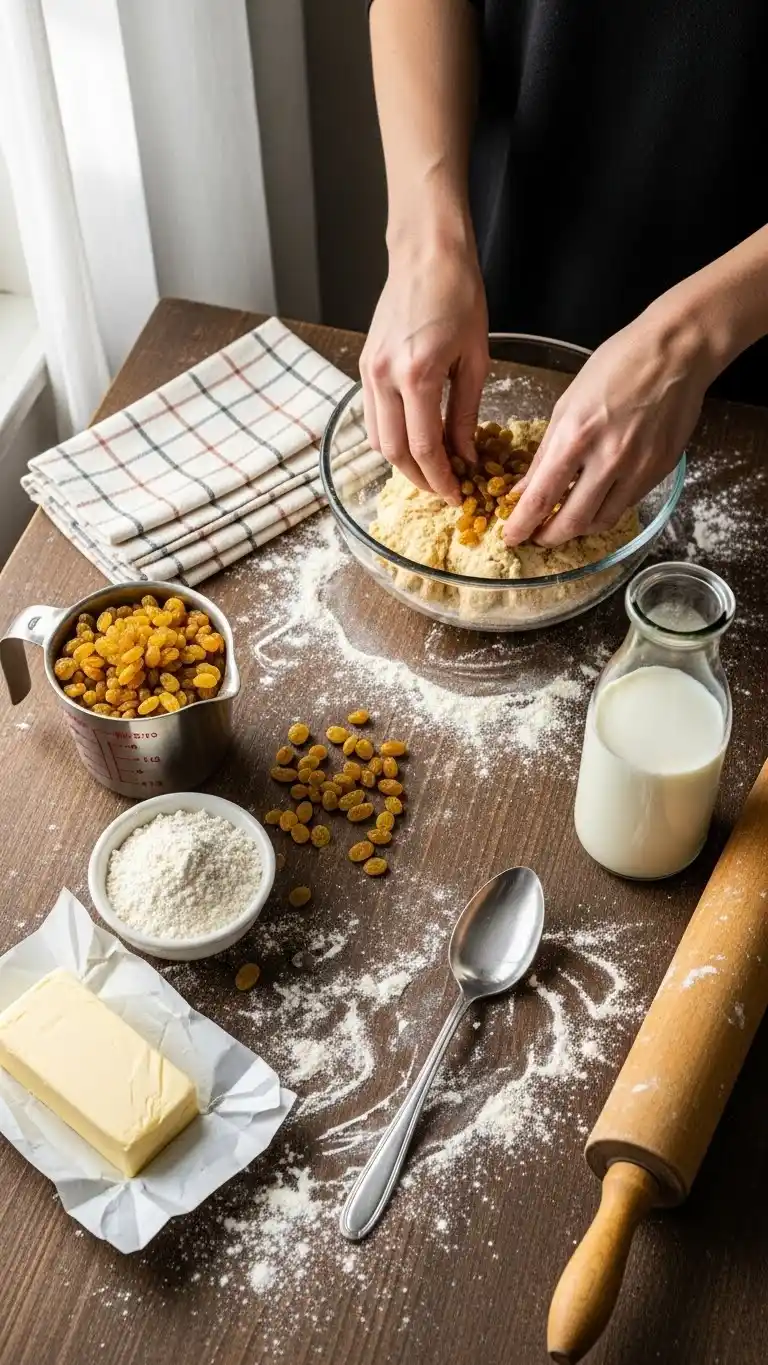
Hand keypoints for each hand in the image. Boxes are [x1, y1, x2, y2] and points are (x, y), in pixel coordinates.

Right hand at [360, 234, 488, 503]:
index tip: (458, 494)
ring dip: (402, 463)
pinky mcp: (363, 367)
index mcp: (418, 375)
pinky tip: (413, 441)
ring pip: (376, 440)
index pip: (424, 448)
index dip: (442, 480)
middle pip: (394, 453)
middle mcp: (385, 377)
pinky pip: (371, 418)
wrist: (426, 254)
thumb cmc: (460, 297)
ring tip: (431, 470)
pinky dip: (390, 437)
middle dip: (420, 480)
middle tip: (445, 490)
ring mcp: (368, 372)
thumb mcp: (475, 360)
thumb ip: (467, 414)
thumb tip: (467, 457)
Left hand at [503, 306, 710, 546]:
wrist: (676, 352)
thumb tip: (525, 489)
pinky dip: (604, 510)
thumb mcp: (567, 403)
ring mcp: (638, 468)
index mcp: (577, 436)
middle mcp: (608, 459)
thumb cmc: (617, 365)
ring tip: (563, 522)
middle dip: (548, 537)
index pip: (541, 497)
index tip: (510, 537)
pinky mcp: (659, 471)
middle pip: (572, 522)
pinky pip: (626, 504)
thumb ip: (545, 452)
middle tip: (536, 537)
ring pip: (601, 521)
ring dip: (577, 529)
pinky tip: (594, 501)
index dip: (521, 525)